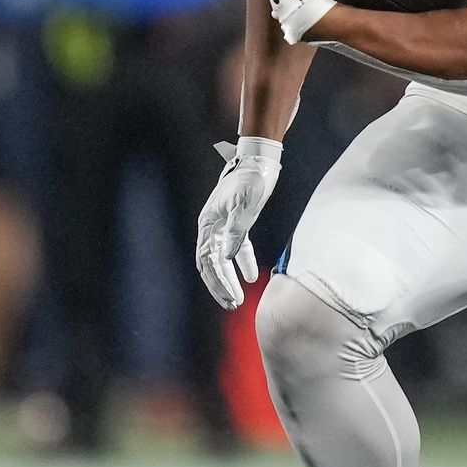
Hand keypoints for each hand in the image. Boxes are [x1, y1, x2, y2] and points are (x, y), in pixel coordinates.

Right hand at [195, 136, 281, 308]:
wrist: (259, 161)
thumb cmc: (250, 179)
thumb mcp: (244, 204)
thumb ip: (236, 230)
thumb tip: (227, 258)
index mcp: (208, 223)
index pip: (208, 260)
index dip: (217, 280)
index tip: (230, 296)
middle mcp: (212, 227)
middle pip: (211, 264)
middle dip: (220, 286)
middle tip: (232, 305)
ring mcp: (223, 226)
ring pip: (222, 260)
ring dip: (228, 279)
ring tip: (237, 299)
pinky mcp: (238, 224)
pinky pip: (237, 249)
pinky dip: (243, 263)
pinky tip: (253, 277)